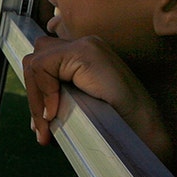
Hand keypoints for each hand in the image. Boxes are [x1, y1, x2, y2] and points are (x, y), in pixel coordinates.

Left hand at [22, 34, 176, 168]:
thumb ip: (58, 103)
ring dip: (36, 97)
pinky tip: (56, 113)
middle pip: (36, 59)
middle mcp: (84, 44)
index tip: (42, 128)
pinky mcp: (85, 52)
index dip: (36, 95)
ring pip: (36, 62)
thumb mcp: (78, 109)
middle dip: (33, 96)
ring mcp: (86, 45)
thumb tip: (34, 121)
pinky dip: (44, 92)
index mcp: (83, 55)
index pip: (43, 64)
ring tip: (46, 126)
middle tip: (41, 131)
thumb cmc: (114, 124)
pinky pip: (44, 66)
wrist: (143, 132)